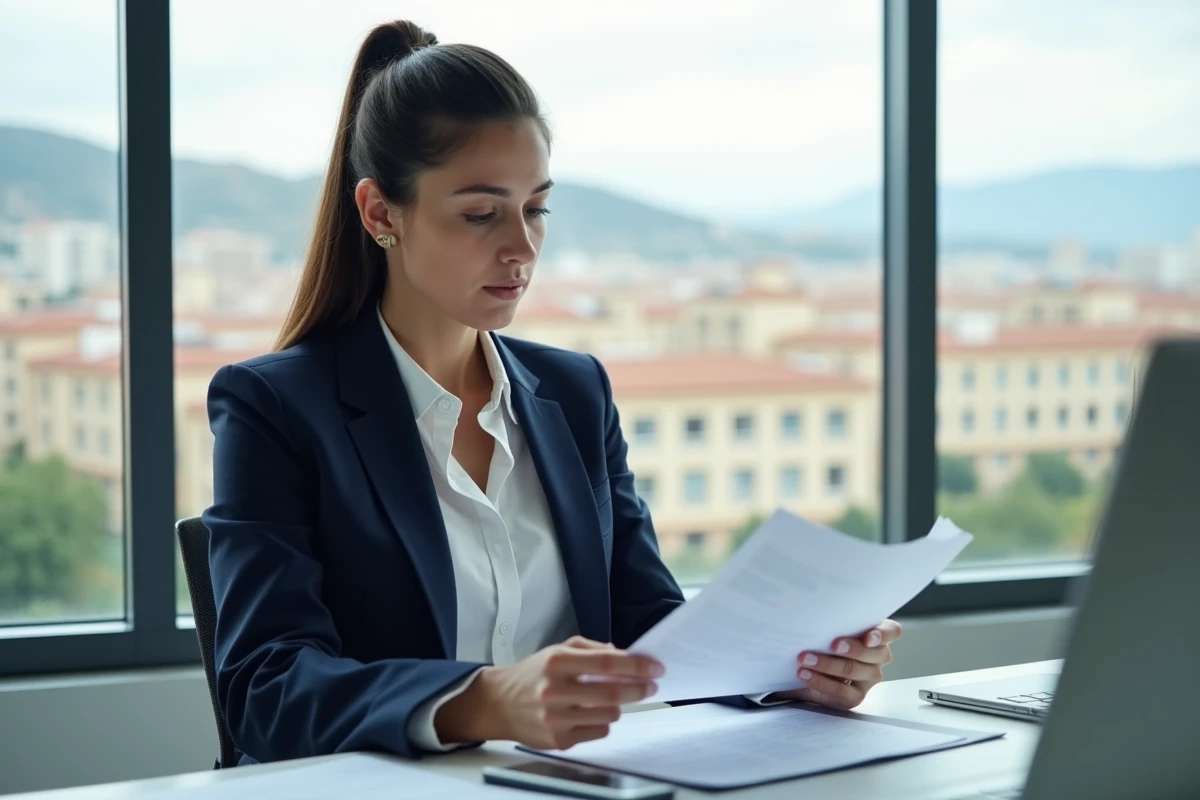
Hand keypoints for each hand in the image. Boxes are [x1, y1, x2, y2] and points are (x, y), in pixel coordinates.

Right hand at [437, 635, 663, 749]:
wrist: (499, 703)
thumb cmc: (534, 673)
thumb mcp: (558, 649)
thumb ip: (592, 649)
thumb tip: (626, 656)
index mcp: (556, 662)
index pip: (606, 663)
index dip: (636, 666)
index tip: (655, 668)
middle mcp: (554, 690)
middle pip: (612, 693)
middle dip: (639, 689)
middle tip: (650, 686)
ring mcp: (555, 718)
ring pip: (609, 715)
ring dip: (618, 706)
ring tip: (609, 698)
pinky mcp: (558, 740)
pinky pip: (598, 732)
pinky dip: (602, 723)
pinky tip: (590, 714)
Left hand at [771, 619, 902, 709]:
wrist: (807, 668)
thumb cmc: (823, 639)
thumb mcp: (830, 627)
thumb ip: (832, 620)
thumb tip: (811, 608)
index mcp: (877, 635)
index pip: (892, 632)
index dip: (882, 634)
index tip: (867, 636)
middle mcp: (878, 657)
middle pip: (875, 654)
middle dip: (853, 649)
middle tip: (833, 644)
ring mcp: (868, 678)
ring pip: (855, 671)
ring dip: (829, 664)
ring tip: (806, 658)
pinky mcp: (855, 696)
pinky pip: (842, 691)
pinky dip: (821, 682)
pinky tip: (805, 674)